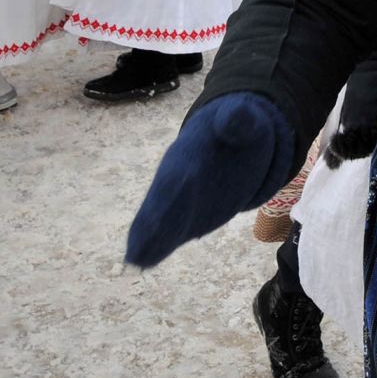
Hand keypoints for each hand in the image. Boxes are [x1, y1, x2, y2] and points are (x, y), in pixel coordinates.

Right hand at [126, 93, 296, 267]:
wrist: (236, 136)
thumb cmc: (239, 127)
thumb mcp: (242, 118)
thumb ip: (238, 120)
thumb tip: (235, 116)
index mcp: (190, 153)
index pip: (178, 174)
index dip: (170, 193)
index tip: (157, 215)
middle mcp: (178, 177)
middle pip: (164, 201)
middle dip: (152, 223)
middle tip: (135, 249)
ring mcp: (181, 198)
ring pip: (163, 219)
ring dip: (150, 239)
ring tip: (134, 260)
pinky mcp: (189, 214)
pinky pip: (172, 231)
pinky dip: (158, 246)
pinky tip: (142, 261)